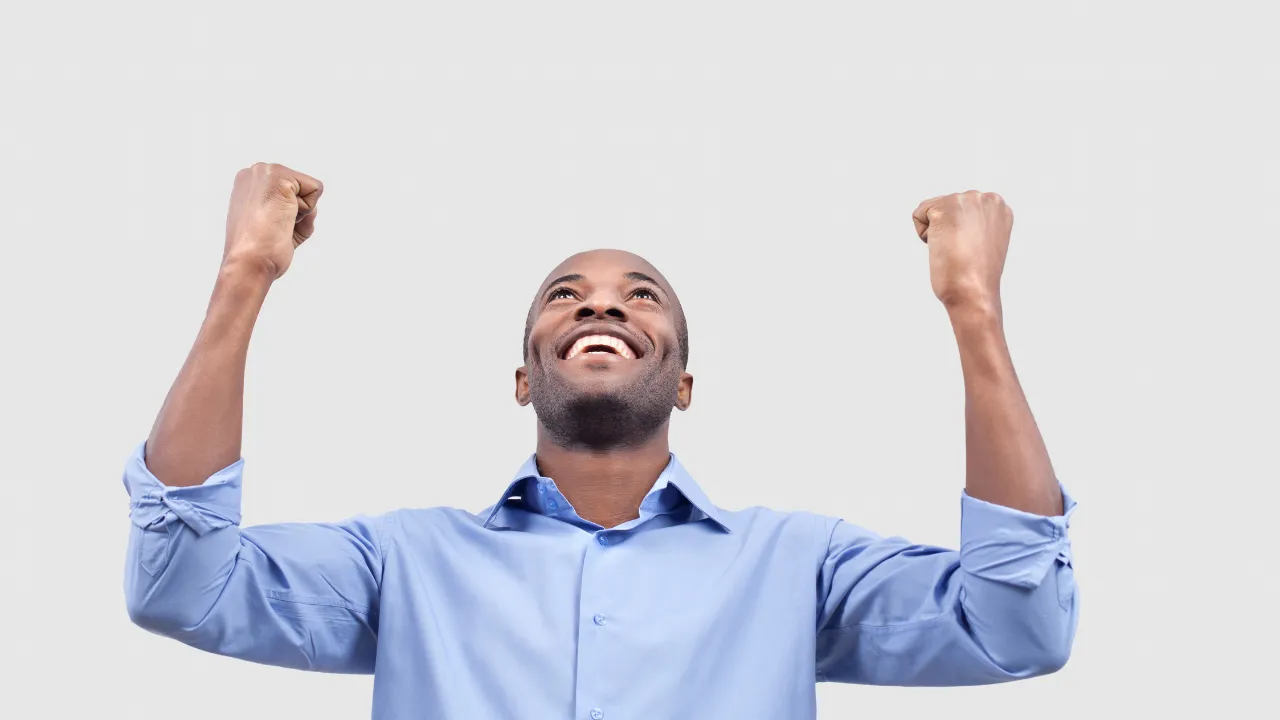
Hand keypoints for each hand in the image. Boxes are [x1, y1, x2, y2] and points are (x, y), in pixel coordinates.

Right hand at [222, 162, 323, 279]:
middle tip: (275, 228)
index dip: (289, 216)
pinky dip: (307, 210)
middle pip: (302, 190)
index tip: (270, 228)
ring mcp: (264, 172)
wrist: (249, 261)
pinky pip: (316, 189)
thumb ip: (294, 212)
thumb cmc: (260, 252)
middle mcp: (255, 173)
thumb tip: (311, 209)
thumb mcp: (277, 227)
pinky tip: (283, 218)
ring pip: (309, 190)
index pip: (291, 194)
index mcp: (250, 185)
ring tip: (278, 224)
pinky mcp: (277, 176)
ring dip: (301, 213)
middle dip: (297, 213)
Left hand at [911, 191, 1011, 312]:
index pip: (962, 209)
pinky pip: (918, 215)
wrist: (974, 291)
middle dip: (948, 230)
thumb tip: (959, 224)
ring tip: (955, 249)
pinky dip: (924, 236)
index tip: (972, 249)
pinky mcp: (945, 208)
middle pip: (947, 206)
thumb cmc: (977, 276)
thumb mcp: (985, 241)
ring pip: (932, 210)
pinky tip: (943, 247)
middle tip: (963, 251)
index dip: (961, 234)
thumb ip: (976, 225)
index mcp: (999, 207)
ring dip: (937, 233)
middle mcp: (987, 198)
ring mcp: (966, 200)